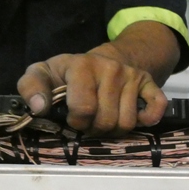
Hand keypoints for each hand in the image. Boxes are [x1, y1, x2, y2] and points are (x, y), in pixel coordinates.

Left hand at [17, 51, 167, 134]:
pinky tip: (136, 119)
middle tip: (90, 123)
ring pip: (128, 123)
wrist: (104, 59)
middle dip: (95, 128)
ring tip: (105, 121)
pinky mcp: (150, 83)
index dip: (76, 121)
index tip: (73, 118)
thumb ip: (31, 88)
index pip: (84, 108)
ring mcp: (132, 76)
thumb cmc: (69, 74)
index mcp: (82, 65)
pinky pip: (157, 108)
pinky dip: (148, 120)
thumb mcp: (43, 74)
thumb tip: (39, 107)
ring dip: (115, 130)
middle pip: (107, 120)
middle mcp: (111, 68)